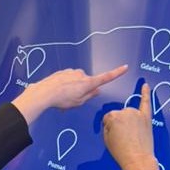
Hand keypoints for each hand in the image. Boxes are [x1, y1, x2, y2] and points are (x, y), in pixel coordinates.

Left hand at [11, 65, 126, 124]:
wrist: (44, 92)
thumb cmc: (62, 99)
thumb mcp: (79, 102)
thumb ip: (89, 95)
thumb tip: (97, 90)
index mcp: (88, 82)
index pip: (106, 77)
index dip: (116, 73)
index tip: (125, 67)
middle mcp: (81, 74)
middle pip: (88, 83)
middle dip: (83, 90)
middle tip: (73, 101)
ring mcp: (72, 72)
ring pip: (77, 81)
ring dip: (73, 89)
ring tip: (63, 99)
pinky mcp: (63, 72)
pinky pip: (68, 80)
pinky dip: (65, 86)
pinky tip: (57, 93)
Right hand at [102, 80, 158, 169]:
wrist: (137, 159)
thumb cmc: (122, 152)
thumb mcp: (106, 140)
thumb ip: (108, 126)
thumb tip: (112, 123)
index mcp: (113, 116)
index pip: (108, 118)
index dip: (110, 128)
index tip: (114, 136)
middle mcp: (125, 112)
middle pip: (119, 115)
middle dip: (120, 125)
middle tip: (123, 138)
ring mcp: (137, 114)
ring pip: (129, 113)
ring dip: (129, 121)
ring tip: (132, 136)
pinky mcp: (147, 118)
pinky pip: (146, 102)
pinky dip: (146, 93)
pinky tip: (146, 86)